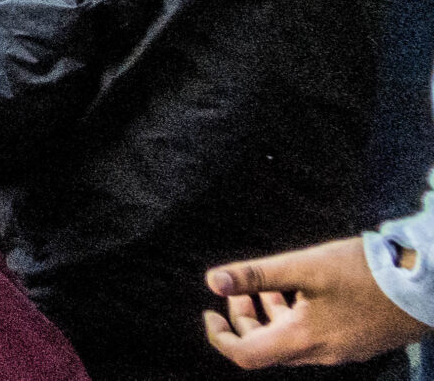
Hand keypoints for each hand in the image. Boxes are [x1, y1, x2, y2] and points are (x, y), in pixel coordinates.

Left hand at [204, 236, 432, 367]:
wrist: (425, 285)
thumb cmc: (364, 273)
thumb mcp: (304, 266)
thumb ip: (256, 275)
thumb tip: (212, 281)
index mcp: (303, 339)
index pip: (246, 355)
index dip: (220, 337)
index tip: (209, 312)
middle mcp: (322, 354)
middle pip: (267, 348)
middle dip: (245, 320)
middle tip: (242, 290)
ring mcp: (343, 352)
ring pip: (292, 342)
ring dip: (272, 317)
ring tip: (269, 287)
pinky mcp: (358, 344)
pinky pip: (316, 339)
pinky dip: (297, 319)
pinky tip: (304, 292)